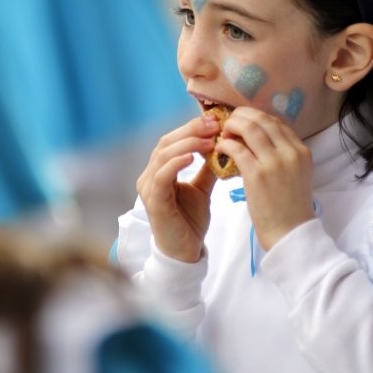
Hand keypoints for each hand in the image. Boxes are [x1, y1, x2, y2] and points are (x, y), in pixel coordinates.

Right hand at [136, 114, 220, 261]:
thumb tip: (223, 145)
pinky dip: (176, 163)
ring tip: (209, 139)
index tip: (215, 120)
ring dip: (187, 143)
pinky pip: (161, 176)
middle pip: (167, 142)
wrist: (186, 252)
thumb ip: (208, 168)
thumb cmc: (190, 220)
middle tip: (214, 124)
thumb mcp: (202, 188)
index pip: (172, 140)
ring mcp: (149, 188)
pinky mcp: (153, 202)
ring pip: (163, 155)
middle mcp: (149, 175)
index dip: (192, 127)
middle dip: (191, 130)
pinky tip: (192, 157)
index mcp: (159, 170)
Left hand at [217, 107, 314, 250]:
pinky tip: (221, 148)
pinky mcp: (257, 175)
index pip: (276, 122)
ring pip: (249, 128)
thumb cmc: (290, 206)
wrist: (290, 233)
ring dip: (232, 126)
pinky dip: (226, 144)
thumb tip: (260, 137)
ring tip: (224, 134)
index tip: (244, 122)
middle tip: (230, 123)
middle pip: (262, 119)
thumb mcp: (296, 173)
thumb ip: (283, 153)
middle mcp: (290, 152)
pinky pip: (237, 149)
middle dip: (242, 116)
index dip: (256, 117)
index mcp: (301, 150)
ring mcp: (274, 162)